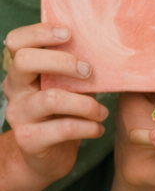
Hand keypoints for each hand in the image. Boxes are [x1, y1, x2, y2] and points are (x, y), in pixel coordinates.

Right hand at [2, 23, 106, 187]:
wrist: (48, 157)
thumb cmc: (62, 113)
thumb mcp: (66, 86)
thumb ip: (73, 68)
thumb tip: (105, 45)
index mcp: (21, 70)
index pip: (15, 41)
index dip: (39, 32)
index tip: (69, 34)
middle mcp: (14, 89)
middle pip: (25, 61)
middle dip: (63, 62)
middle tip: (88, 72)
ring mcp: (18, 114)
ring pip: (51, 98)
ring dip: (86, 103)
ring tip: (102, 111)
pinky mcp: (29, 139)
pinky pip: (64, 128)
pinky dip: (88, 127)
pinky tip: (98, 128)